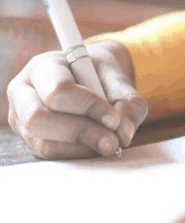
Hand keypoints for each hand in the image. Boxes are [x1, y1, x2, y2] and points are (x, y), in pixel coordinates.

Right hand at [7, 40, 147, 159]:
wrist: (90, 77)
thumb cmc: (99, 73)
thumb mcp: (117, 76)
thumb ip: (126, 99)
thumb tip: (123, 133)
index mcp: (42, 66)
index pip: (58, 90)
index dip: (88, 107)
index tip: (114, 119)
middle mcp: (23, 92)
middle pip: (40, 119)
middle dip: (81, 132)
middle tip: (113, 140)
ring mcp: (21, 119)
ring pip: (43, 143)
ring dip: (81, 147)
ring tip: (109, 143)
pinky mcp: (29, 140)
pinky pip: (49, 156)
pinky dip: (77, 154)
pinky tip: (95, 146)